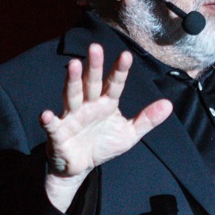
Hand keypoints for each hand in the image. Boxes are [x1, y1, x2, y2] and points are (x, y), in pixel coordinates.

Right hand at [40, 43, 171, 211]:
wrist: (81, 167)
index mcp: (106, 103)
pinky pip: (52, 126)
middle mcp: (88, 105)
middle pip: (91, 83)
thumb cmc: (103, 144)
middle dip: (93, 66)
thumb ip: (147, 119)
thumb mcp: (129, 133)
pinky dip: (48, 121)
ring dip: (72, 81)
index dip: (119, 71)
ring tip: (74, 65)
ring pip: (72, 95)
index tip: (126, 55)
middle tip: (95, 47)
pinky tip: (46, 115)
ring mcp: (72, 117)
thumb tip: (168, 105)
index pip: (114, 84)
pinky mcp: (58, 133)